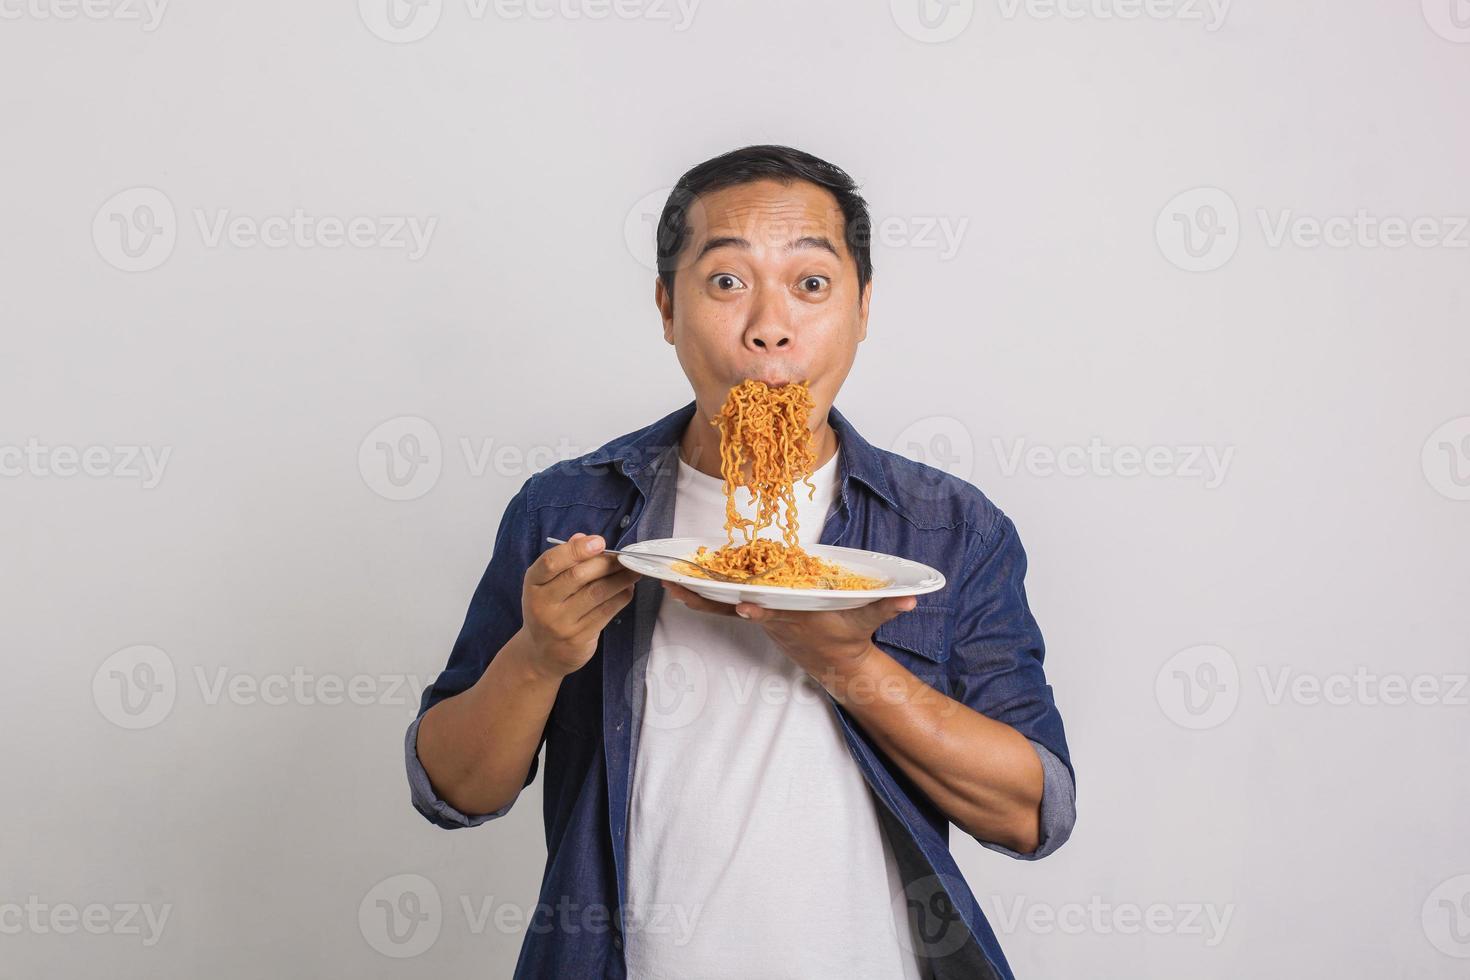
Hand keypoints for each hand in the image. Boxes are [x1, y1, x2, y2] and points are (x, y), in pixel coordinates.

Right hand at [521, 532, 640, 677]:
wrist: (542, 654)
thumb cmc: (548, 609)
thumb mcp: (547, 584)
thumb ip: (564, 560)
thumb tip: (584, 537)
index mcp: (533, 584)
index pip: (551, 562)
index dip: (576, 550)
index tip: (599, 542)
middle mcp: (543, 604)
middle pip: (578, 576)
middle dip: (606, 563)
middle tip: (624, 557)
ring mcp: (561, 623)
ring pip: (597, 594)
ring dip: (620, 579)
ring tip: (634, 570)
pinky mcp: (579, 638)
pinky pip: (606, 612)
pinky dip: (621, 596)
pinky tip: (628, 588)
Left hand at [660, 580, 915, 680]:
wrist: (834, 659)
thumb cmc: (849, 635)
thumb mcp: (869, 619)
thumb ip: (888, 606)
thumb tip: (911, 599)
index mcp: (796, 616)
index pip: (775, 613)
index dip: (760, 610)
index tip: (746, 604)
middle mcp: (771, 616)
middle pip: (736, 605)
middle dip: (708, 598)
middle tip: (677, 586)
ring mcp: (759, 615)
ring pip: (721, 606)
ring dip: (694, 595)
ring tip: (664, 581)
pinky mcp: (753, 613)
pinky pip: (721, 605)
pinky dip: (700, 596)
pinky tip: (676, 585)